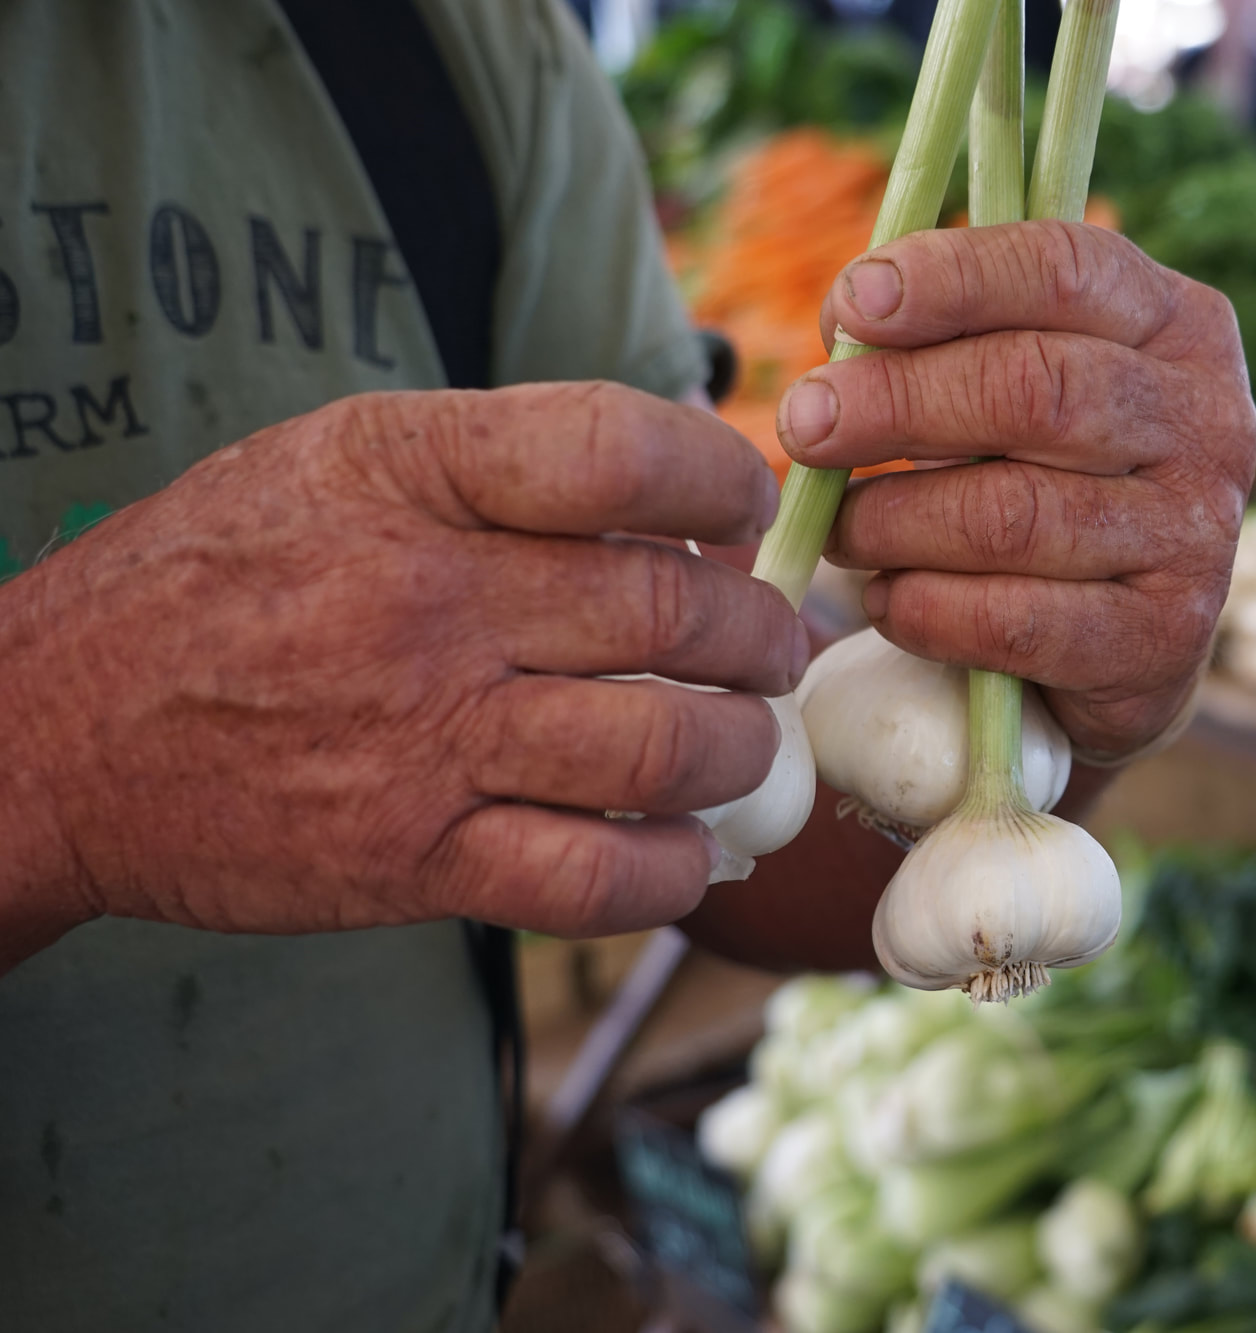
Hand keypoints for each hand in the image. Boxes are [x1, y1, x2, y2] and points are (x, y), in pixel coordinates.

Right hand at [0, 382, 805, 962]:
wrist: (53, 734)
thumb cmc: (219, 581)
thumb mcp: (337, 462)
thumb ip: (503, 463)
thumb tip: (683, 479)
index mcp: (406, 475)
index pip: (622, 452)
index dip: (721, 480)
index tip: (741, 509)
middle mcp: (424, 602)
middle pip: (674, 615)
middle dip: (760, 634)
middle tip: (768, 644)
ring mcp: (421, 740)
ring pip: (665, 750)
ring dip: (742, 750)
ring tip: (743, 741)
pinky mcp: (412, 863)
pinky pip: (596, 880)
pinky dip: (674, 870)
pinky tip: (686, 846)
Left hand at [775, 220, 1255, 759]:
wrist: (1119, 646)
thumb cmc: (1045, 482)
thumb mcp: (1023, 388)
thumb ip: (956, 340)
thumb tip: (847, 327)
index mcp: (1179, 325)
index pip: (1064, 269)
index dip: (951, 279)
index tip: (851, 305)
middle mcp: (1209, 422)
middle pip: (1035, 388)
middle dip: (898, 402)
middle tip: (806, 425)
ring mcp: (1198, 538)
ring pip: (1014, 514)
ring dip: (894, 519)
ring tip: (839, 528)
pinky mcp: (1164, 643)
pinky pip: (1014, 620)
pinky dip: (925, 608)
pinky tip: (888, 599)